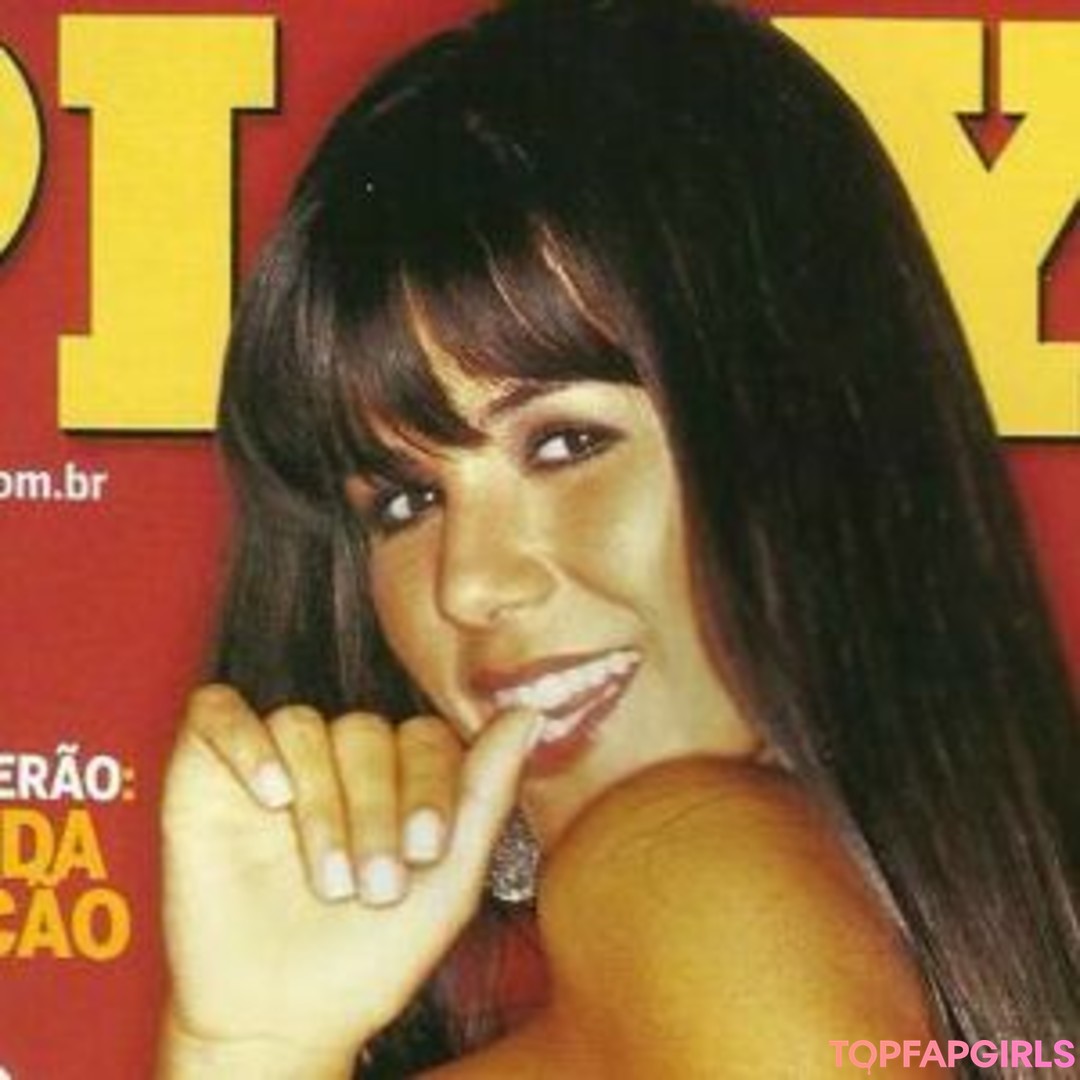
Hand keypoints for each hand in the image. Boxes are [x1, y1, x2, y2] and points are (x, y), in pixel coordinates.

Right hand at [159, 684, 538, 1067]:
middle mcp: (336, 760)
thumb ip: (487, 794)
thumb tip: (527, 712)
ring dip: (320, 802)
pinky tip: (270, 795)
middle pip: (363, 731)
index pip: (423, 737)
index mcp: (396, 776)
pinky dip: (246, 740)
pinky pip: (219, 712)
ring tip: (326, 878)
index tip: (424, 852)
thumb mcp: (448, 882)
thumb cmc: (372, 955)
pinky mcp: (206, 770)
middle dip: (374, 810)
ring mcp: (271, 762)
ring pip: (302, 726)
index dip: (427, 785)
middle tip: (372, 886)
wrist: (280, 1020)